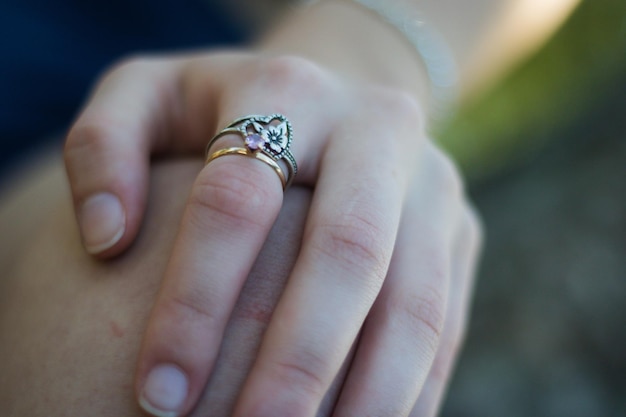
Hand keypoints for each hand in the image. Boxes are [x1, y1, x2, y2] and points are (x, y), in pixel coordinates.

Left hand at [64, 52, 481, 415]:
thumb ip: (102, 146)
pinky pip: (445, 321)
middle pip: (349, 251)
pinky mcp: (461, 228)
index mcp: (287, 91)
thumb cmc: (224, 110)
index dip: (194, 302)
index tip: (158, 395)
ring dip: (370, 394)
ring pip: (416, 300)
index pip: (237, 201)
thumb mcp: (147, 98)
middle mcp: (376, 127)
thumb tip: (104, 238)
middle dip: (300, 360)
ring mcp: (432, 180)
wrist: (336, 99)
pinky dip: (410, 389)